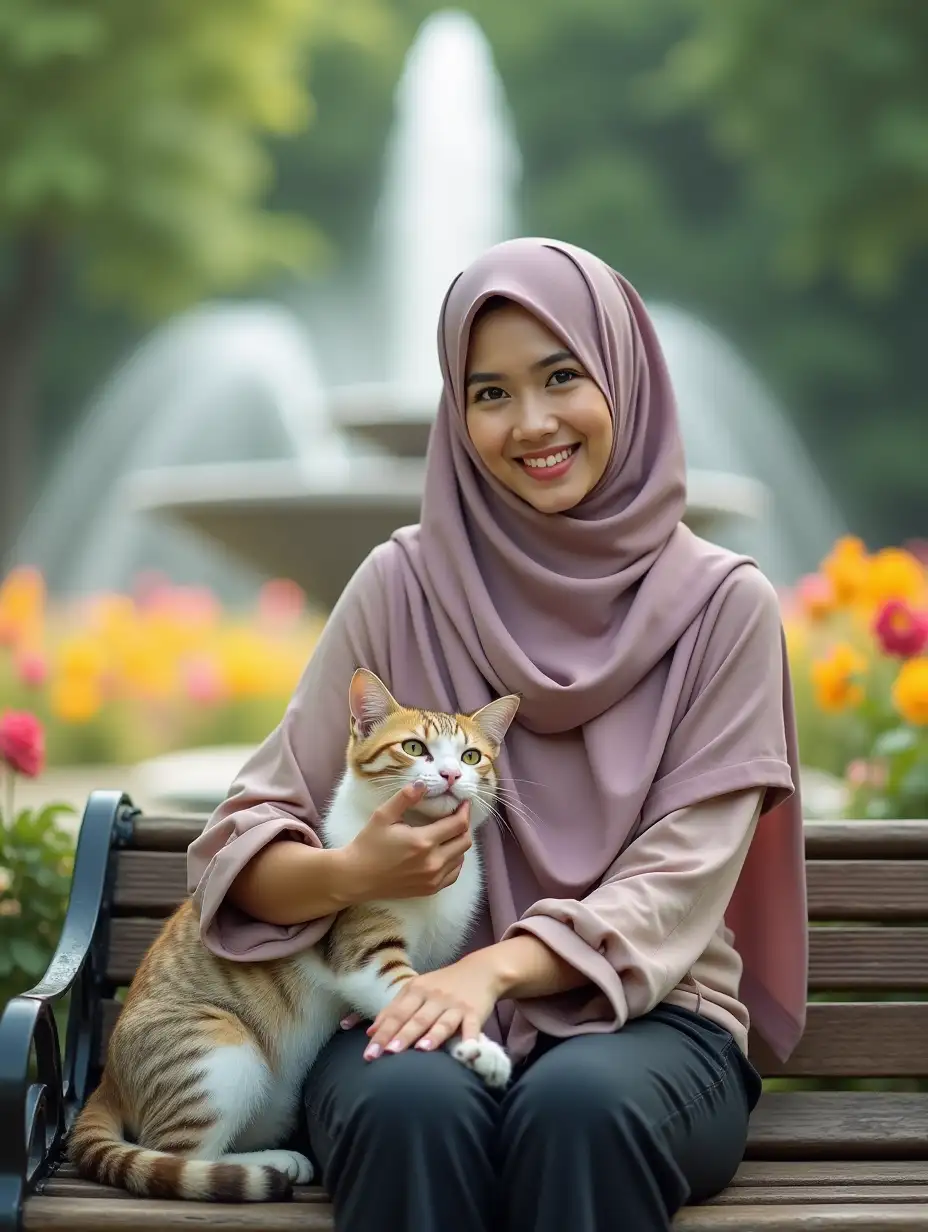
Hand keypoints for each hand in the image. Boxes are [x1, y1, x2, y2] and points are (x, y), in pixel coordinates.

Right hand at [340, 782, 471, 901]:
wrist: (356, 878)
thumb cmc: (368, 845)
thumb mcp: (382, 816)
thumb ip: (405, 798)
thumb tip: (423, 783)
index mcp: (423, 842)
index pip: (458, 825)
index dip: (465, 811)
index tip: (463, 803)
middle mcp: (432, 862)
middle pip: (465, 842)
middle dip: (464, 826)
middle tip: (456, 816)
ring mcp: (433, 879)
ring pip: (461, 858)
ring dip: (459, 843)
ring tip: (448, 832)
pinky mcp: (430, 890)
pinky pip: (454, 874)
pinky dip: (455, 861)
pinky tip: (445, 852)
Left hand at [362, 951, 502, 1059]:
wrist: (480, 970)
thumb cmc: (442, 985)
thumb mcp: (416, 990)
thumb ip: (394, 1009)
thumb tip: (371, 1031)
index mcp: (416, 991)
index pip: (396, 1014)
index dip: (382, 1033)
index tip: (369, 1053)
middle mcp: (434, 997)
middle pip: (416, 1019)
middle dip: (402, 1035)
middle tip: (387, 1053)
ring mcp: (455, 1005)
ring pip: (442, 1022)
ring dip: (432, 1035)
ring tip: (421, 1049)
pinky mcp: (475, 1012)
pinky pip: (472, 1027)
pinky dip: (470, 1038)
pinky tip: (467, 1049)